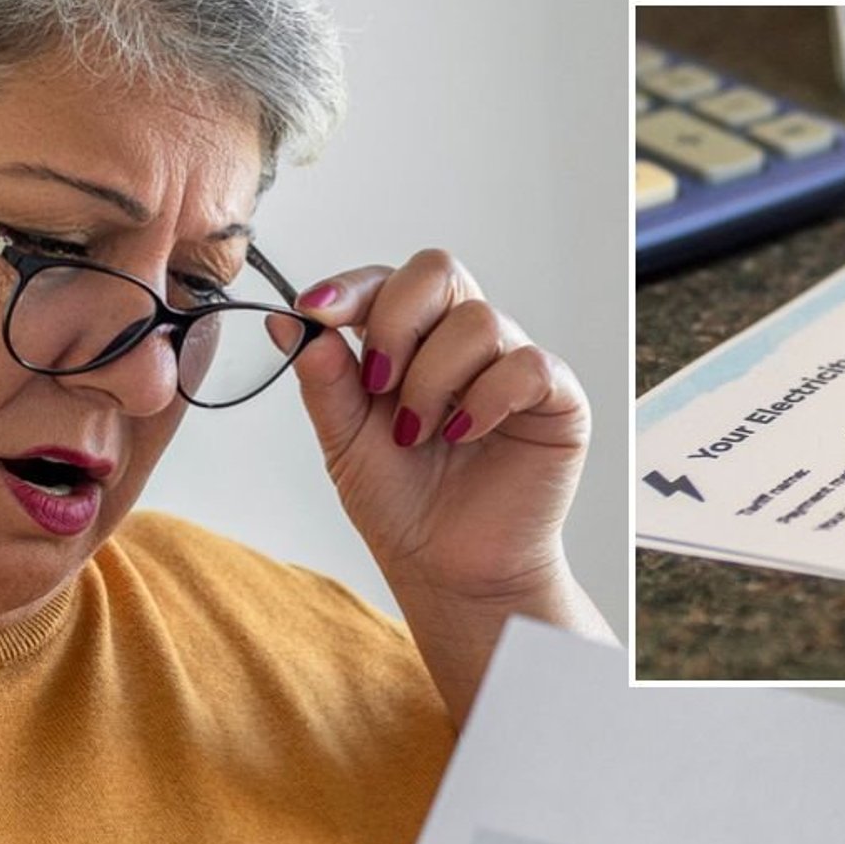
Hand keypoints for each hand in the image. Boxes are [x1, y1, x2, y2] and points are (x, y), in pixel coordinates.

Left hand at [289, 250, 589, 605]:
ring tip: (416, 434)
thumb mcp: (345, 442)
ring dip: (433, 380)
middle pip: (439, 271)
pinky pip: (527, 365)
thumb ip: (323, 380)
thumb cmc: (404, 507)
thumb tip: (287, 321)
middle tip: (377, 383)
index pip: (388, 281)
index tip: (316, 312)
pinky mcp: (556, 399)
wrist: (448, 571)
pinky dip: (487, 399)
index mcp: (414, 342)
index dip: (352, 288)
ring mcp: (512, 365)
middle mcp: (464, 343)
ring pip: (478, 321)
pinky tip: (464, 436)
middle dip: (395, 320)